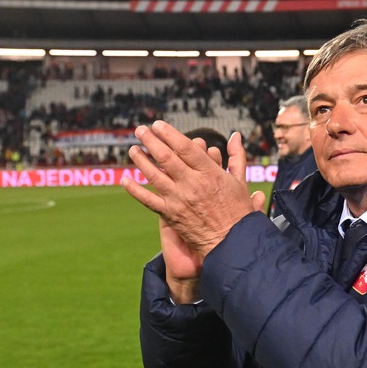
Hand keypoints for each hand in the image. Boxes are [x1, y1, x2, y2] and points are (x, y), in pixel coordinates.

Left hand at [123, 122, 259, 258]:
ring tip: (133, 149)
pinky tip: (126, 180)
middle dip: (150, 140)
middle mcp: (192, 184)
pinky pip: (148, 200)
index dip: (169, 133)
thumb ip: (237, 156)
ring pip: (154, 175)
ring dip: (140, 159)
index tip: (158, 125)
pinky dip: (135, 190)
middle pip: (166, 157)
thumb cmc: (238, 212)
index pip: (185, 147)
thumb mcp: (240, 181)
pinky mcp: (170, 214)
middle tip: (141, 130)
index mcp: (210, 173)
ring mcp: (179, 199)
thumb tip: (235, 135)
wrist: (231, 242)